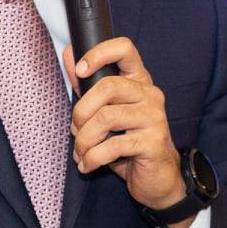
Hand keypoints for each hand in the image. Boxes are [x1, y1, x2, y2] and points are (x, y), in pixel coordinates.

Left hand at [63, 37, 186, 221]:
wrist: (157, 179)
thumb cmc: (128, 144)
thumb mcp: (105, 113)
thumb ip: (87, 85)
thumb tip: (68, 53)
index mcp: (139, 82)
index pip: (124, 49)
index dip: (99, 53)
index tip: (80, 70)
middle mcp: (150, 94)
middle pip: (108, 86)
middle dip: (81, 111)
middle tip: (75, 130)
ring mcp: (154, 118)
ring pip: (106, 118)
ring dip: (84, 140)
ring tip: (80, 153)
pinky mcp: (153, 142)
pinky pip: (112, 145)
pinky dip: (92, 158)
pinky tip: (87, 165)